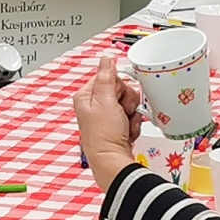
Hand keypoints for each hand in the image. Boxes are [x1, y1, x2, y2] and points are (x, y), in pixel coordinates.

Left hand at [74, 57, 143, 191]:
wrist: (112, 160)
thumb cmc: (104, 135)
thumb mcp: (105, 100)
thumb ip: (106, 77)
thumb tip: (105, 59)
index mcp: (86, 96)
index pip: (108, 77)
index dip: (118, 85)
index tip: (118, 96)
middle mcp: (94, 105)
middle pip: (120, 89)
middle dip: (127, 100)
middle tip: (122, 111)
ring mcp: (106, 117)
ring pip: (128, 103)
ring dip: (132, 113)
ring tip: (125, 124)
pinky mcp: (116, 127)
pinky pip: (131, 117)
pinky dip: (133, 124)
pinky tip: (127, 131)